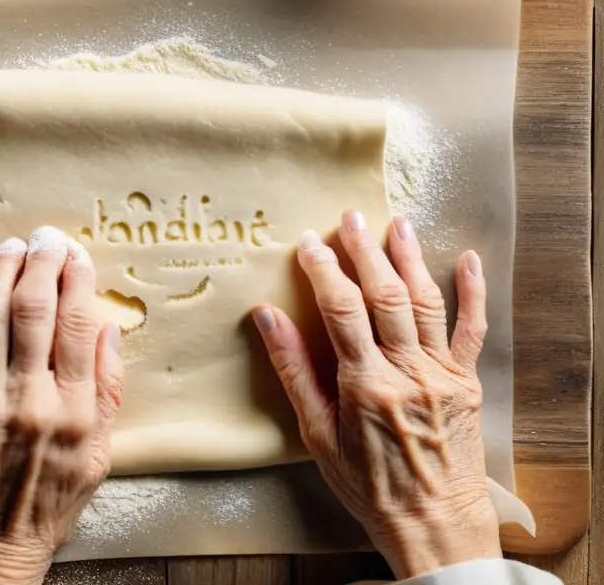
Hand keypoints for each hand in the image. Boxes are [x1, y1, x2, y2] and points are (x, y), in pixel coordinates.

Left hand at [0, 227, 123, 584]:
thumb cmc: (46, 504)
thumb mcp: (99, 457)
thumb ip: (106, 391)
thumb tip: (108, 328)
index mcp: (73, 413)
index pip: (77, 325)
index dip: (78, 279)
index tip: (78, 253)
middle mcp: (28, 400)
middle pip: (33, 309)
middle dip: (41, 261)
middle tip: (46, 236)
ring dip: (2, 269)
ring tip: (13, 245)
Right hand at [254, 211, 500, 578]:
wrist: (434, 523)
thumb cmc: (369, 486)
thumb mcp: (317, 434)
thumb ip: (294, 371)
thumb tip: (267, 318)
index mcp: (366, 385)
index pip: (343, 310)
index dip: (324, 271)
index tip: (308, 244)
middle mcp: (408, 372)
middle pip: (386, 295)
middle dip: (365, 251)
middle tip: (350, 217)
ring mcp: (443, 374)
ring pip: (426, 302)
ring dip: (410, 258)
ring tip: (396, 223)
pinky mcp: (467, 381)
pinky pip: (473, 329)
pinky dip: (472, 292)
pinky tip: (467, 260)